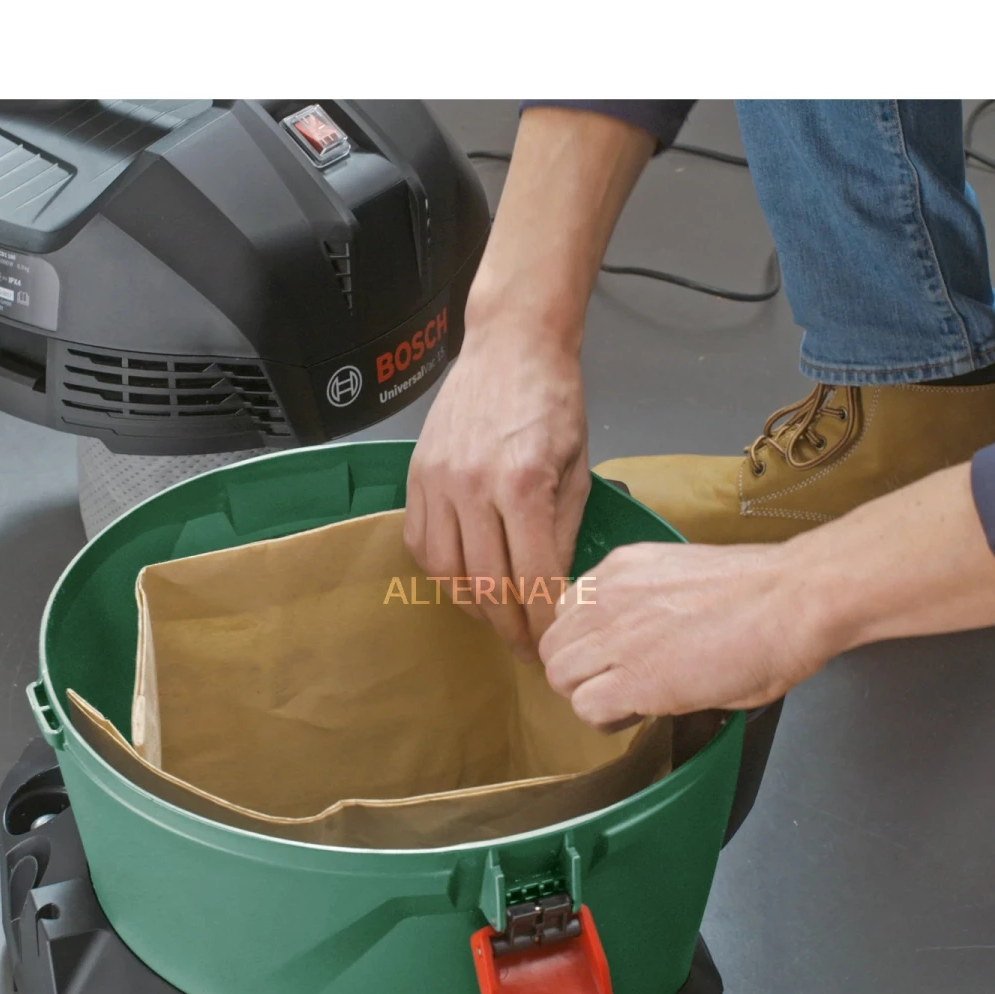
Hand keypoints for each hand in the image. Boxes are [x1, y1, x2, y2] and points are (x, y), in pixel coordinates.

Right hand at [405, 322, 589, 657]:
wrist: (511, 345)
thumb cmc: (555, 402)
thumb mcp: (578, 468)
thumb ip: (563, 531)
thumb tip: (554, 590)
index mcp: (525, 486)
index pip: (533, 578)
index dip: (543, 622)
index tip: (552, 646)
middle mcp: (474, 488)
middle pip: (486, 585)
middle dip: (509, 627)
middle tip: (526, 649)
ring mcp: (438, 482)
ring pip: (447, 573)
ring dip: (472, 607)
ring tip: (496, 618)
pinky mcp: (416, 476)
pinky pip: (420, 544)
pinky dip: (440, 573)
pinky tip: (462, 581)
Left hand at [540, 463, 994, 730]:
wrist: (794, 599)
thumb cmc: (763, 594)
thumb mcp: (682, 581)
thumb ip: (644, 604)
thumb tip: (637, 639)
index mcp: (620, 568)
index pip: (566, 612)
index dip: (586, 643)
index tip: (611, 657)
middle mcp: (606, 595)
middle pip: (554, 646)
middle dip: (580, 672)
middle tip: (618, 685)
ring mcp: (614, 634)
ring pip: (561, 678)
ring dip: (590, 696)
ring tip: (631, 701)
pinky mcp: (632, 676)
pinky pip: (587, 708)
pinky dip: (609, 719)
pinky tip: (642, 712)